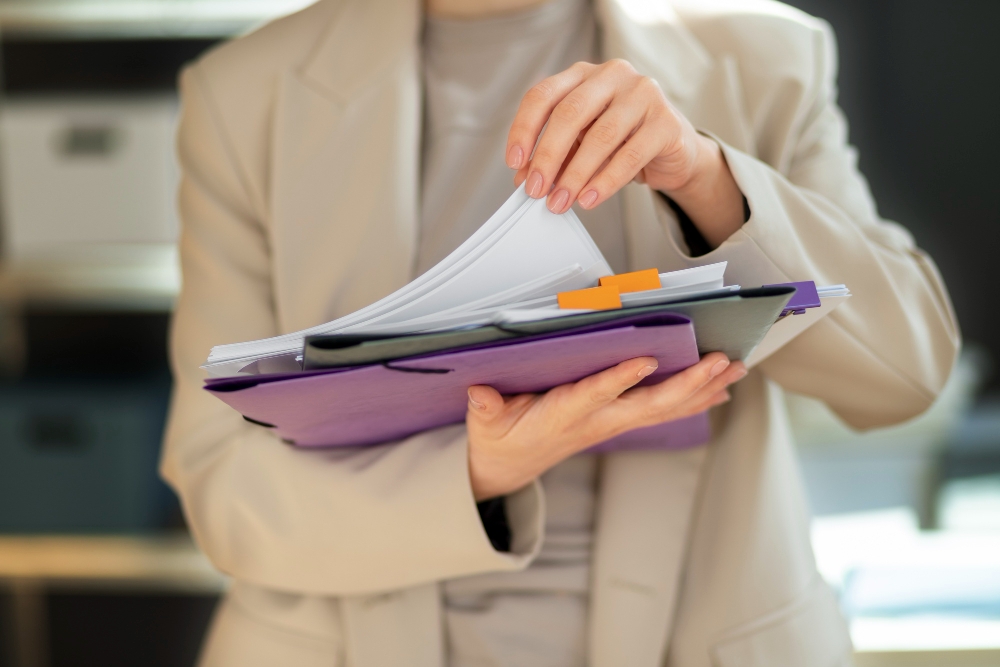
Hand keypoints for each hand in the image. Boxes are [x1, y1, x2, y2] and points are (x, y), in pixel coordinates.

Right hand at [466, 352, 746, 499]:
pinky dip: (694, 399)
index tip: (647, 360)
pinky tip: (720, 388)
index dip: (619, 380)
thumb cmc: (500, 438)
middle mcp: (595, 422)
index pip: (594, 395)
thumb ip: (486, 407)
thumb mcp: (485, 423)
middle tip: (718, 363)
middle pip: (647, 406)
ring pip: (664, 409)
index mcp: (562, 416)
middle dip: (686, 385)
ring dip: (702, 389)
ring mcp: (611, 424)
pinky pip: (662, 412)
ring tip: (735, 368)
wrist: (509, 468)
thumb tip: (479, 391)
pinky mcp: (618, 422)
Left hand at [506, 59, 744, 247]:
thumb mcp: (580, 145)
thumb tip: (525, 178)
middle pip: (570, 113)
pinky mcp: (666, 122)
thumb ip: (555, 156)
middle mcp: (613, 75)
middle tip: (536, 189)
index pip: (543, 95)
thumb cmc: (621, 141)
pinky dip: (606, 181)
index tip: (515, 162)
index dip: (524, 129)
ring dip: (575, 175)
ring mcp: (643, 94)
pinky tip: (589, 198)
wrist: (673, 150)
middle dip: (548, 156)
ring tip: (561, 201)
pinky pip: (630, 155)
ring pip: (601, 136)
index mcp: (583, 75)